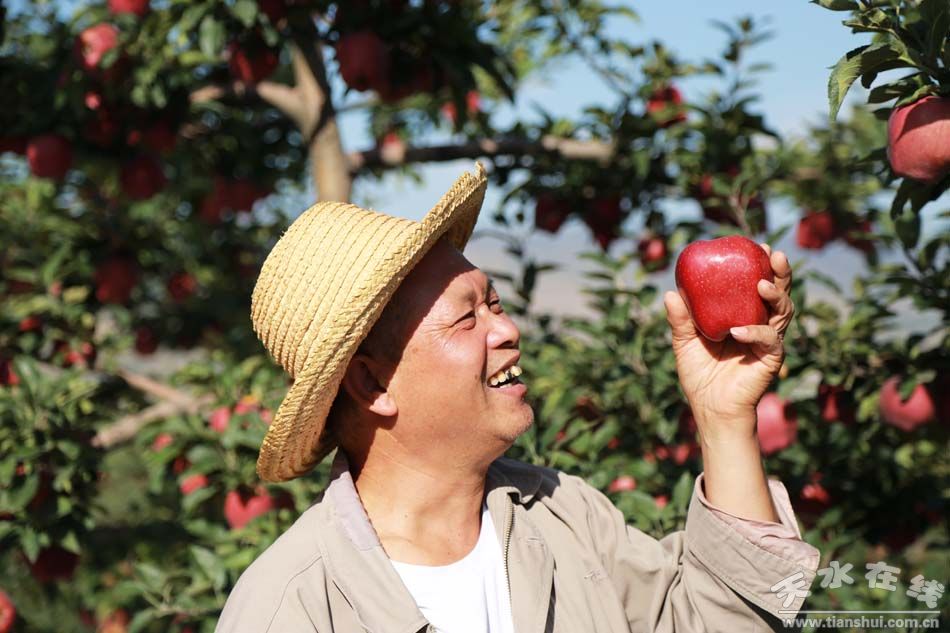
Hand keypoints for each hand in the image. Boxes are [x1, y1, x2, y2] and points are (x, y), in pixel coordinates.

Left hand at [663, 244, 792, 439]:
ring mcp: (768, 340)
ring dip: (775, 296)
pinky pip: (769, 340)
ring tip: (761, 285)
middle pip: (779, 292)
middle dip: (780, 272)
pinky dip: (755, 333)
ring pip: (783, 311)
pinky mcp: (770, 359)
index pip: (758, 285)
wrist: (710, 408)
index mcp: (744, 315)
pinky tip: (738, 330)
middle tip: (773, 254)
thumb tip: (670, 293)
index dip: (762, 265)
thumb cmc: (700, 374)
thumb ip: (681, 320)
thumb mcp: (685, 342)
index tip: (757, 246)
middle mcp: (761, 324)